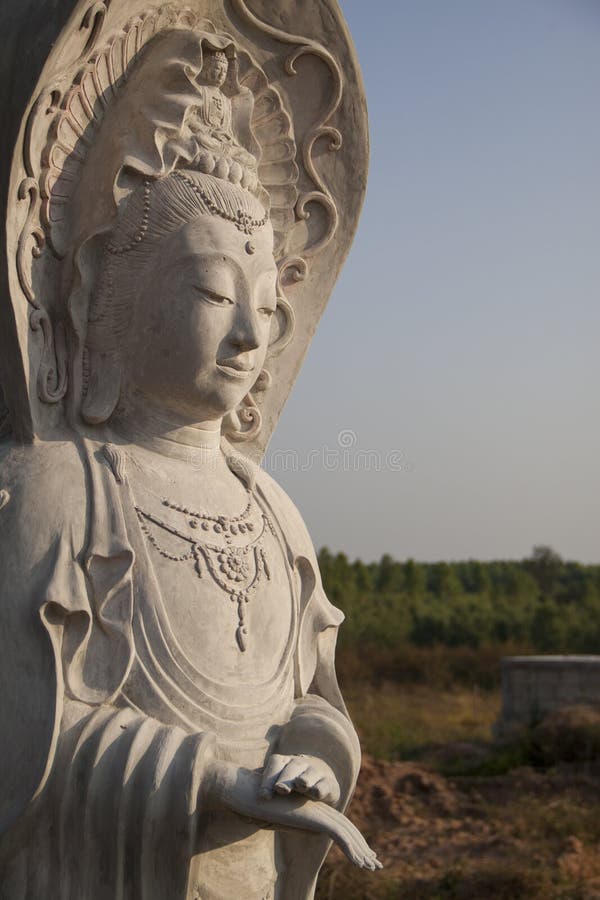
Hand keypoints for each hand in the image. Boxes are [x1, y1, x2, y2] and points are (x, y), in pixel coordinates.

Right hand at [206, 761, 381, 870]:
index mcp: (307, 809)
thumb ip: (293, 824)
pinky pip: (338, 834)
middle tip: (375, 864)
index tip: (361, 855)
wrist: (241, 789)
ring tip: (372, 866)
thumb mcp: (275, 818)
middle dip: (361, 846)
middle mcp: (314, 807)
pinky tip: (361, 863)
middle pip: (345, 828)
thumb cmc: (252, 803)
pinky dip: (352, 849)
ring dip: (361, 851)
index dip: (349, 840)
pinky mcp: (310, 815)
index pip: (335, 826)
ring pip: (345, 832)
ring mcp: (313, 810)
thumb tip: (305, 831)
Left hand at [259, 753, 340, 804]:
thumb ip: (265, 800)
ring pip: (309, 773)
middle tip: (280, 789)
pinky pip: (324, 785)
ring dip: (304, 779)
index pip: (275, 763)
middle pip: (292, 767)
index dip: (268, 778)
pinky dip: (320, 788)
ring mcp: (316, 772)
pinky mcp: (329, 784)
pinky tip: (315, 793)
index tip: (263, 796)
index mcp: (284, 763)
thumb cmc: (290, 790)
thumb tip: (248, 818)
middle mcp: (300, 764)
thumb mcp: (278, 790)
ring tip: (300, 785)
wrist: (318, 784)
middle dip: (285, 778)